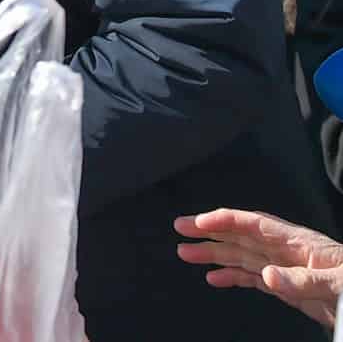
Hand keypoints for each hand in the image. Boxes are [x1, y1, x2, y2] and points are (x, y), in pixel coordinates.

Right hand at [176, 208, 342, 326]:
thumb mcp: (337, 281)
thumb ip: (302, 279)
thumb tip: (266, 275)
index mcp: (296, 242)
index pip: (253, 224)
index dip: (224, 220)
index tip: (198, 221)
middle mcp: (285, 252)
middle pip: (241, 237)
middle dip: (210, 232)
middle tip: (179, 228)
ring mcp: (285, 268)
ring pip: (242, 257)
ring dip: (214, 254)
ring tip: (185, 254)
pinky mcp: (288, 287)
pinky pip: (252, 278)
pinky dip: (231, 277)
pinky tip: (213, 279)